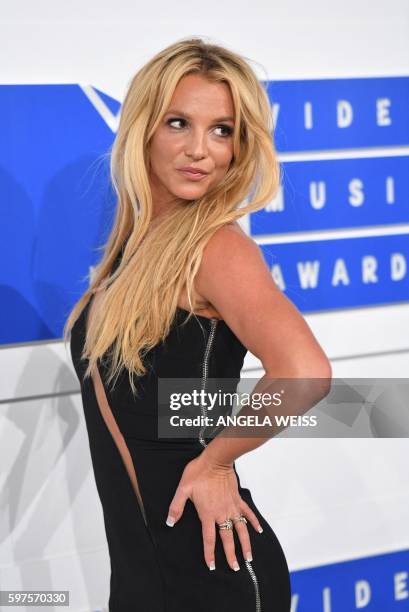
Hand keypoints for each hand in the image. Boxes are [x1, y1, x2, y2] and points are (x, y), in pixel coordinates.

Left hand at [165, 451, 262, 570]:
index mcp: (207, 514)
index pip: (209, 539)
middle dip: (231, 555)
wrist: (216, 460)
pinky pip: (247, 513)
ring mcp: (231, 507)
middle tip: (235, 568)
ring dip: (245, 544)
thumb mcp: (183, 489)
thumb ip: (176, 507)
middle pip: (227, 539)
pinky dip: (254, 522)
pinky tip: (258, 530)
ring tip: (249, 557)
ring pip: (241, 529)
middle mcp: (221, 513)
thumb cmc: (198, 473)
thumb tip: (170, 522)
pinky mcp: (238, 499)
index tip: (212, 566)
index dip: (210, 554)